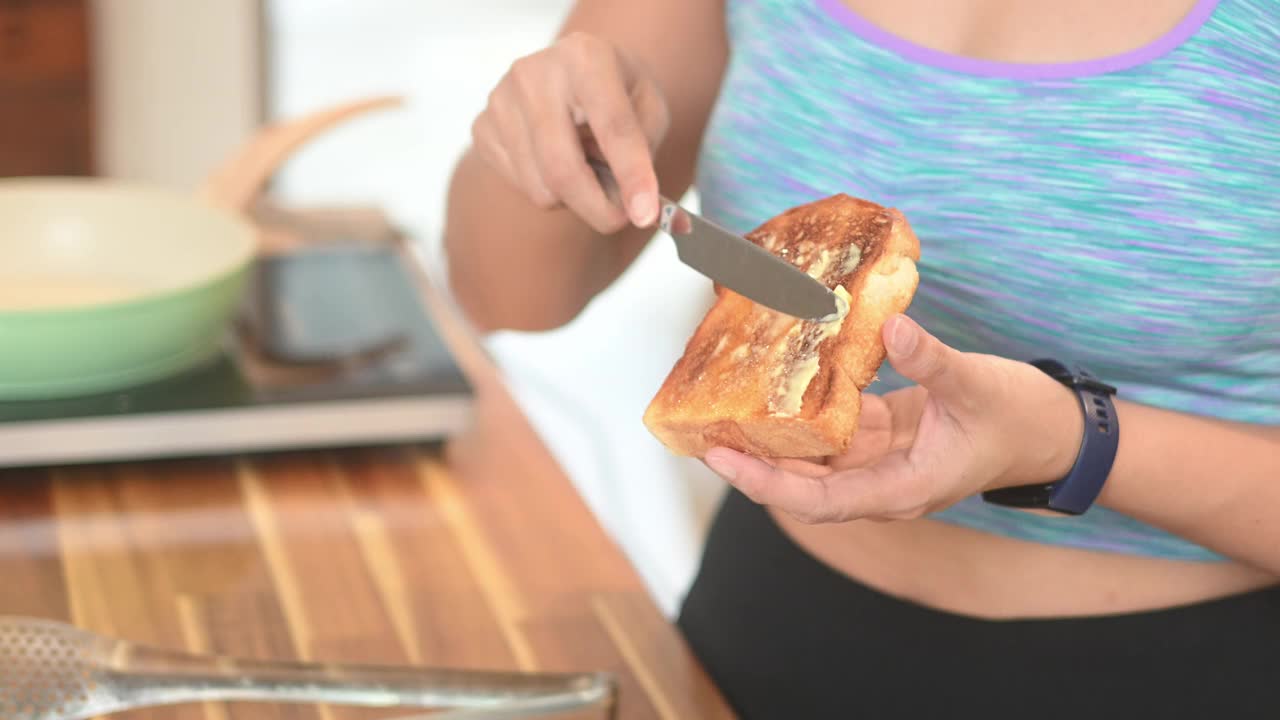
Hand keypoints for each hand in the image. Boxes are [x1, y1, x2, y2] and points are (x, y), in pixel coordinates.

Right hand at [471, 32, 669, 233]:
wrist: (572, 75)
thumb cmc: (616, 93)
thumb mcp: (649, 109)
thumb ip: (644, 152)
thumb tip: (636, 209)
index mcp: (585, 57)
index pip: (613, 127)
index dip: (632, 175)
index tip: (645, 216)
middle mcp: (534, 73)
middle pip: (563, 168)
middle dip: (597, 208)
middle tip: (620, 220)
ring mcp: (501, 101)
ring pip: (541, 188)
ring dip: (574, 198)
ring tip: (586, 168)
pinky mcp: (482, 128)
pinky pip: (521, 188)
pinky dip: (548, 190)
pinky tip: (556, 160)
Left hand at [703, 315, 1085, 523]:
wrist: (1050, 430)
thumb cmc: (1019, 417)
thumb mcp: (977, 385)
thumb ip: (933, 360)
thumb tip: (891, 325)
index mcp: (902, 489)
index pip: (819, 500)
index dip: (767, 483)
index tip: (723, 458)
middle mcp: (881, 484)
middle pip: (800, 487)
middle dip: (751, 464)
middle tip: (701, 431)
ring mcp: (878, 464)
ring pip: (809, 463)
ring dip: (768, 443)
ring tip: (722, 411)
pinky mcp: (880, 439)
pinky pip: (829, 434)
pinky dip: (799, 416)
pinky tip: (772, 389)